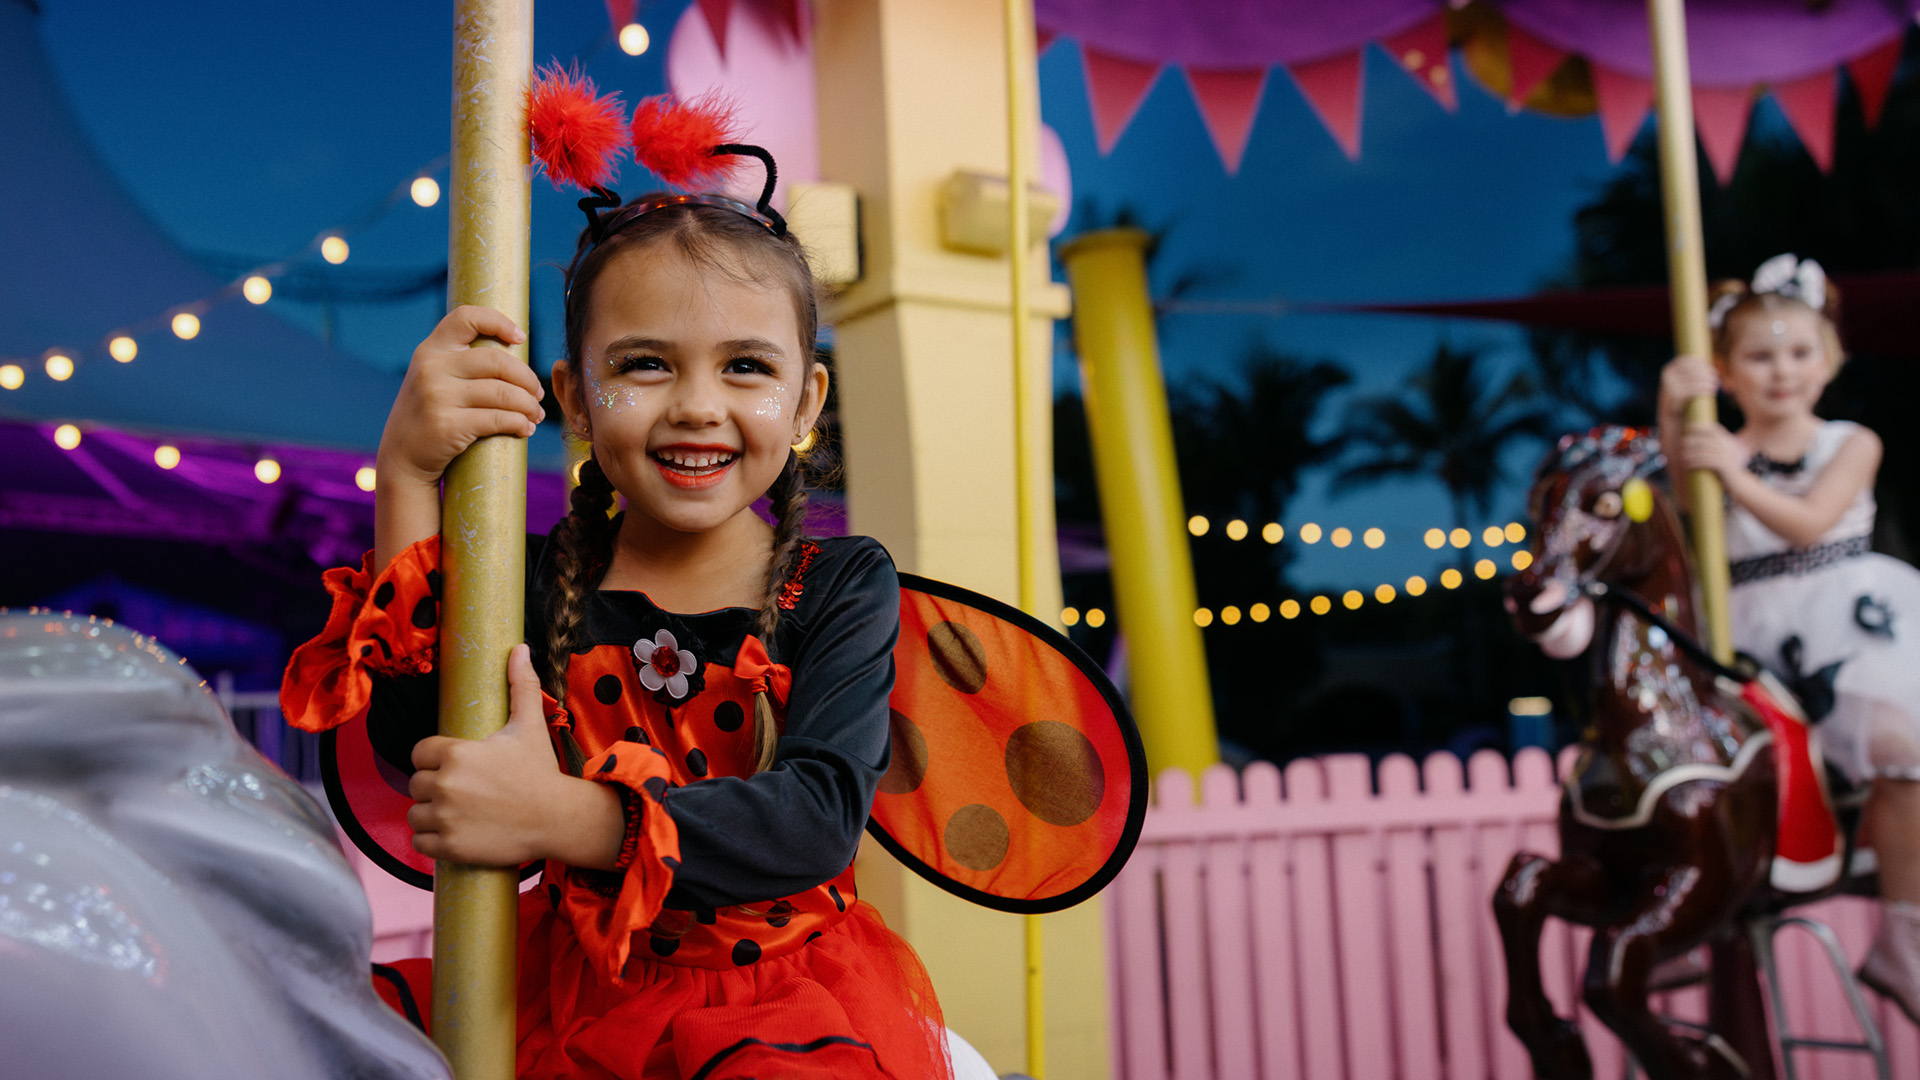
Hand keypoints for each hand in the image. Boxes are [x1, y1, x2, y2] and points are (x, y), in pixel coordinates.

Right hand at [378, 306, 543, 487]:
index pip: (466, 317)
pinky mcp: (448, 425)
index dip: (498, 322)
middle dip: (527, 378)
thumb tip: (514, 349)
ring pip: (503, 393)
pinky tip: (525, 429)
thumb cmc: (430, 414)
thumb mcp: (434, 377)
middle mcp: (432, 368)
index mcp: (431, 349)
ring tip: (536, 414)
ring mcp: (437, 396)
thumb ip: (461, 361)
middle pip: (497, 361)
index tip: (520, 338)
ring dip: (529, 405)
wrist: (402, 457)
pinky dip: (519, 424)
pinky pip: (498, 419)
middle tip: (537, 393)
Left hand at [407, 644, 574, 866]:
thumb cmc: (541, 771)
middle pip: (416, 784)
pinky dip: (431, 842)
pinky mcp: (448, 846)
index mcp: (456, 752)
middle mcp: (445, 783)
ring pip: (415, 814)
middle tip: (462, 793)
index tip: (454, 768)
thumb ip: (520, 686)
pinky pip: (419, 843)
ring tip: (457, 814)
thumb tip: (519, 648)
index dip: (434, 760)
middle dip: (434, 788)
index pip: (419, 753)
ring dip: (430, 815)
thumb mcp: (530, 725)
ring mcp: (445, 817)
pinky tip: (453, 835)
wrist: (557, 818)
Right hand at [1658, 355, 1718, 418]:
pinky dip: (1703, 390)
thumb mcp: (1682, 383)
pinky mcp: (1674, 396)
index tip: (1712, 370)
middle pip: (1692, 369)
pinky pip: (1692, 390)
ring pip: (1693, 379)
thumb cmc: (1682, 400)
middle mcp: (1667, 375)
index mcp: (1668, 369)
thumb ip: (1689, 373)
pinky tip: (1710, 392)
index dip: (1701, 363)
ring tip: (1715, 386)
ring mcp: (1669, 385)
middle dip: (1706, 373)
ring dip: (1707, 381)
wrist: (1671, 421)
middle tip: (1716, 379)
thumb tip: (1706, 360)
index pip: (1686, 360)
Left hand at [1679, 421, 1747, 481]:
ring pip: (1703, 451)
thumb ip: (1714, 444)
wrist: (1737, 481)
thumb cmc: (1725, 466)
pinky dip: (1694, 463)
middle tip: (1680, 444)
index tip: (1687, 427)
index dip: (1700, 427)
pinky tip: (1687, 465)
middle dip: (1691, 441)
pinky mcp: (1723, 465)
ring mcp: (1725, 455)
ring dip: (1690, 453)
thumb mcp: (1722, 452)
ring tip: (1682, 456)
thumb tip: (1696, 438)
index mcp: (1727, 440)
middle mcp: (1726, 446)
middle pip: (1705, 440)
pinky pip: (1705, 462)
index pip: (1713, 429)